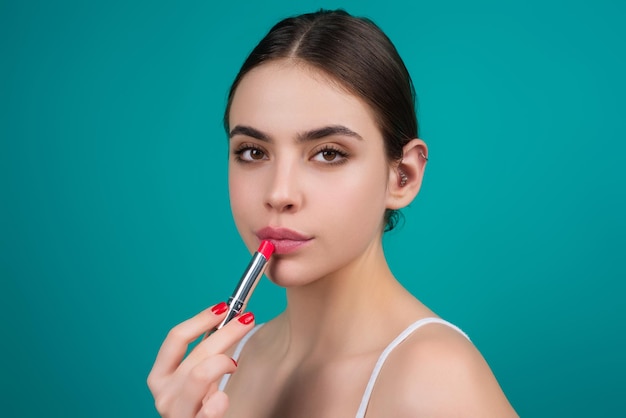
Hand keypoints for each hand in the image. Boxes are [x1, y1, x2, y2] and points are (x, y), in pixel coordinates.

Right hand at [147, 303, 255, 417]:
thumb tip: (229, 317)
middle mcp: (163, 395)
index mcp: (160, 377)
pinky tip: (225, 397)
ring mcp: (178, 413)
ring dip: (223, 363)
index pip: (176, 338)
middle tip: (248, 320)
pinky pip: (211, 408)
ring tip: (234, 366)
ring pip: (200, 374)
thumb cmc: (201, 408)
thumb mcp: (197, 378)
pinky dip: (220, 399)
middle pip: (197, 353)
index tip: (224, 307)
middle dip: (227, 332)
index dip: (201, 319)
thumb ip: (205, 352)